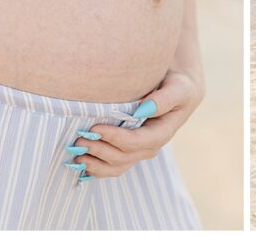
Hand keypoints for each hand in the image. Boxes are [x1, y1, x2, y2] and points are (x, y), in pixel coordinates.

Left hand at [69, 68, 204, 178]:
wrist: (178, 92)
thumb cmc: (178, 86)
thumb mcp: (178, 88)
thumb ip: (164, 99)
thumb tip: (145, 108)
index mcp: (162, 133)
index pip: (136, 142)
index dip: (115, 137)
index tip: (95, 127)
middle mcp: (151, 146)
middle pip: (123, 157)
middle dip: (100, 149)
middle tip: (80, 137)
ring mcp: (140, 152)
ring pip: (116, 167)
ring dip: (95, 163)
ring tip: (77, 152)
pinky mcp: (130, 152)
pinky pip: (113, 168)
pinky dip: (96, 168)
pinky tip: (82, 163)